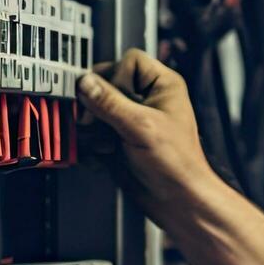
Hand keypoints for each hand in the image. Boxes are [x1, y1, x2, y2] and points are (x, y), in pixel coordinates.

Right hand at [76, 48, 219, 226]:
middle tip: (95, 122)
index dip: (116, 78)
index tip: (112, 99)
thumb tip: (85, 83)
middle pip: (106, 85)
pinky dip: (93, 146)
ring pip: (96, 110)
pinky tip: (102, 156)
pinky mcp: (120, 141)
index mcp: (162, 86)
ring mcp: (131, 121)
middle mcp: (147, 100)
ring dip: (93, 129)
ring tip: (104, 144)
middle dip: (97, 107)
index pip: (129, 61)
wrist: (178, 202)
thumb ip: (110, 103)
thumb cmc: (177, 164)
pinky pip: (95, 134)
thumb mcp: (141, 126)